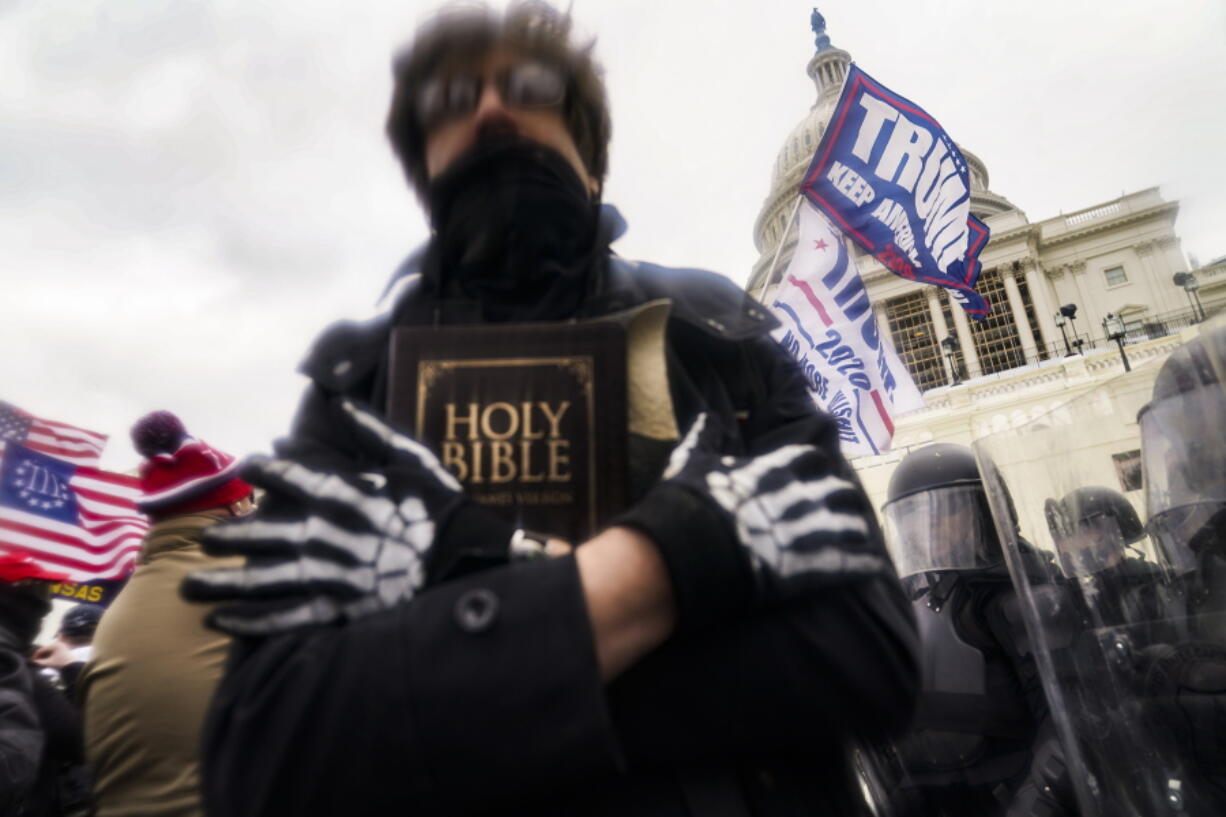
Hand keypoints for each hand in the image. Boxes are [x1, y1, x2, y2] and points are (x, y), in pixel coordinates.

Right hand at [31, 639, 74, 668]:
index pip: (41, 649)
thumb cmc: (61, 664)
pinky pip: (52, 651)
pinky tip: (45, 660)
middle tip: (34, 661)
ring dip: (43, 656)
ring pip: (48, 650)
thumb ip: (39, 662)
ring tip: (39, 662)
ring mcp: (60, 645)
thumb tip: (31, 662)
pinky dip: (48, 655)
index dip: (35, 655)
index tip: (31, 661)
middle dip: (39, 656)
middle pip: (44, 649)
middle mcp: (57, 643)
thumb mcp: (48, 663)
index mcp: (54, 645)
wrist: (73, 666)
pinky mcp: (62, 649)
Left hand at [183, 399, 470, 635]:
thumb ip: (374, 432)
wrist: (470, 561)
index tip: (245, 466)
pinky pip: (290, 616)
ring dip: (227, 581)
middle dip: (233, 535)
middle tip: (204, 538)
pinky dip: (255, 620)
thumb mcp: (416, 459)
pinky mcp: (343, 608)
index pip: (296, 477)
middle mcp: (334, 534)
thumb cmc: (443, 508)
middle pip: (270, 533)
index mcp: (350, 495)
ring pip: (269, 579)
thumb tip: (340, 401)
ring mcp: (336, 575)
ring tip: (189, 584)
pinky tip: (222, 619)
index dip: (266, 470)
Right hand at [615, 412, 885, 628]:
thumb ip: (704, 435)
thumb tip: (706, 413)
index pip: (811, 458)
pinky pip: (853, 564)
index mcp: (775, 470)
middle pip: (840, 491)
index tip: (814, 472)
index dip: (815, 467)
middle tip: (840, 507)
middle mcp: (800, 496)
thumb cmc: (687, 504)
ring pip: (852, 526)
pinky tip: (872, 568)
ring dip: (855, 531)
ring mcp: (810, 532)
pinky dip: (864, 564)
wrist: (686, 551)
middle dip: (841, 499)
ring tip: (858, 539)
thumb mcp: (690, 461)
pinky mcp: (813, 567)